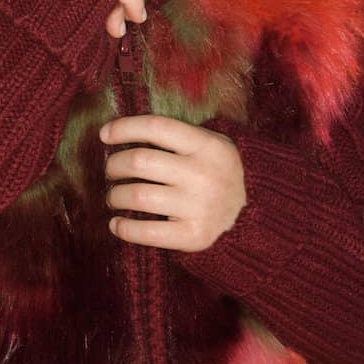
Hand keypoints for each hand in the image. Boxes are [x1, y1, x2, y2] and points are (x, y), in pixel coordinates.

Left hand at [99, 115, 245, 249]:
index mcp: (207, 146)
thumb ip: (175, 137)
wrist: (259, 217)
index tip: (104, 135)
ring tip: (114, 197)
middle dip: (114, 165)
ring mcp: (200, 207)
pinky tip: (116, 225)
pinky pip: (148, 233)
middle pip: (139, 161)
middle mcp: (203, 174)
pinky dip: (124, 229)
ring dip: (115, 196)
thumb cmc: (221, 174)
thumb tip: (121, 132)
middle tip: (111, 171)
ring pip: (137, 196)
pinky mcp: (195, 237)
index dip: (124, 128)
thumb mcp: (212, 145)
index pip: (156, 127)